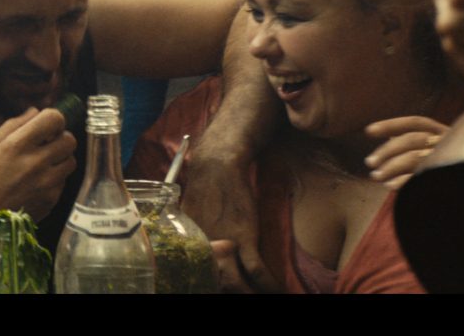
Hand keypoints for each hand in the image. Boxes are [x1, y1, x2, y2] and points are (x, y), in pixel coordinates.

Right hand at [0, 108, 75, 221]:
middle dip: (59, 138)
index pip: (54, 119)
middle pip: (69, 140)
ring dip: (60, 159)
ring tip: (43, 164)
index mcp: (18, 145)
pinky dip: (54, 180)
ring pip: (70, 162)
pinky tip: (37, 183)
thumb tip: (34, 112)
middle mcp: (36, 163)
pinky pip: (63, 183)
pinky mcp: (51, 201)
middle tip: (46, 144)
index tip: (45, 125)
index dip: (52, 118)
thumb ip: (12, 125)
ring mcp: (46, 184)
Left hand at [180, 151, 278, 292]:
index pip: (195, 278)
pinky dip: (268, 284)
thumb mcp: (188, 220)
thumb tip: (201, 257)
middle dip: (230, 292)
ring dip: (250, 293)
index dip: (207, 286)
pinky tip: (277, 290)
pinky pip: (257, 270)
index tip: (215, 289)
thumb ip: (193, 241)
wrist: (218, 166)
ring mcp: (224, 245)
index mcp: (187, 248)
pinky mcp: (244, 237)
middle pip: (215, 285)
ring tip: (259, 297)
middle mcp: (202, 250)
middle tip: (241, 294)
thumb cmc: (204, 190)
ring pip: (236, 284)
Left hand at [364, 115, 448, 189]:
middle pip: (412, 139)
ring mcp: (449, 159)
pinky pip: (423, 177)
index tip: (368, 131)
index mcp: (445, 133)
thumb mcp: (443, 152)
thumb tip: (387, 147)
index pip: (416, 123)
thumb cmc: (461, 168)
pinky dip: (404, 181)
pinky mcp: (449, 177)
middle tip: (369, 163)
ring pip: (414, 156)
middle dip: (387, 150)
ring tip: (376, 176)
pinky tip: (390, 186)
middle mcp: (448, 142)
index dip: (391, 125)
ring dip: (391, 167)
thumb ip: (417, 146)